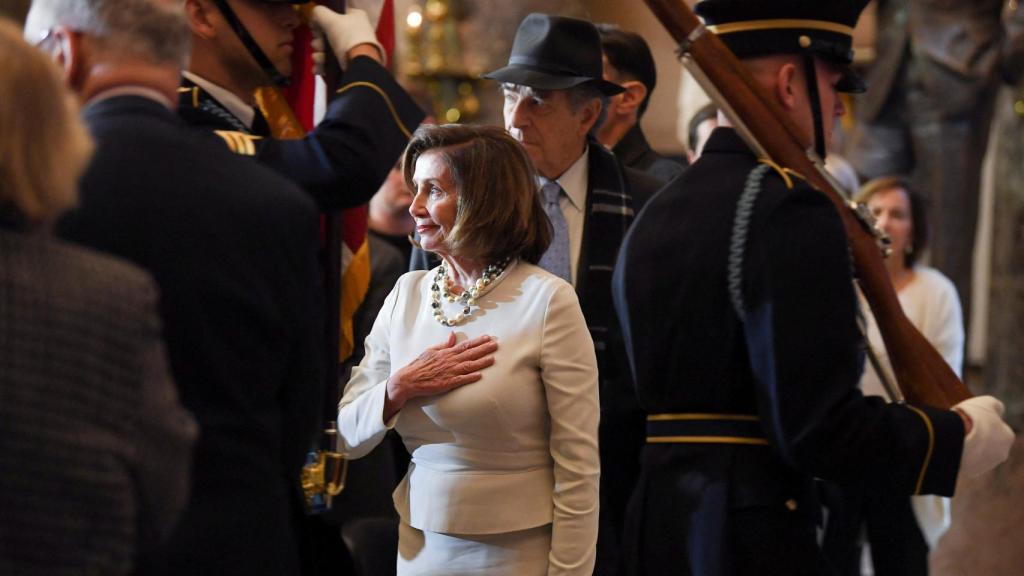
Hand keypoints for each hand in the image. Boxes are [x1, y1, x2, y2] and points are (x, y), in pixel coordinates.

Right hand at [310, 6, 383, 68]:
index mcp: (356, 18)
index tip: (316, 28)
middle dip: (319, 42)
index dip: (324, 20)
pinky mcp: (351, 64)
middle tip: (317, 45)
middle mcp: (356, 33)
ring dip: (320, 55)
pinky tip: (318, 68)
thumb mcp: (330, 19)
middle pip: (331, 35)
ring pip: (330, 51)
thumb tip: (315, 15)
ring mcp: (355, 50)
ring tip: (318, 58)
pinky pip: (333, 64)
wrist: (360, 64)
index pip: (337, 15)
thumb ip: (319, 13)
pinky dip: (324, 66)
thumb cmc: (347, 36)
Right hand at [383, 334, 497, 419]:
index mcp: (446, 353)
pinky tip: (480, 375)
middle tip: (496, 345)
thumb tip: (452, 335)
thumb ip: (444, 344)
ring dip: (481, 362)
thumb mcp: (431, 351)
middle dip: (484, 349)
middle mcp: (450, 360)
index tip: (488, 338)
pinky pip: (461, 379)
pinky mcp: (448, 383)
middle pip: (470, 353)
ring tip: (493, 359)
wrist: (409, 379)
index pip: (465, 345)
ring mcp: (450, 372)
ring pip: (469, 365)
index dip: (477, 341)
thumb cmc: (419, 366)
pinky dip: (471, 377)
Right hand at [954, 395, 1014, 479]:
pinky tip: (954, 447)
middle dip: (980, 437)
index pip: (998, 427)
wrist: (956, 439)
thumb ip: (996, 406)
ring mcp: (987, 465)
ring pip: (979, 453)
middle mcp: (1002, 453)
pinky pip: (967, 462)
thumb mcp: (987, 402)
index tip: (971, 417)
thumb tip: (998, 411)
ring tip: (957, 438)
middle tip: (964, 428)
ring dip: (971, 447)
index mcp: (1008, 437)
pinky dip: (962, 456)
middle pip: (990, 442)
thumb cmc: (972, 418)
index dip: (984, 421)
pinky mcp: (972, 472)